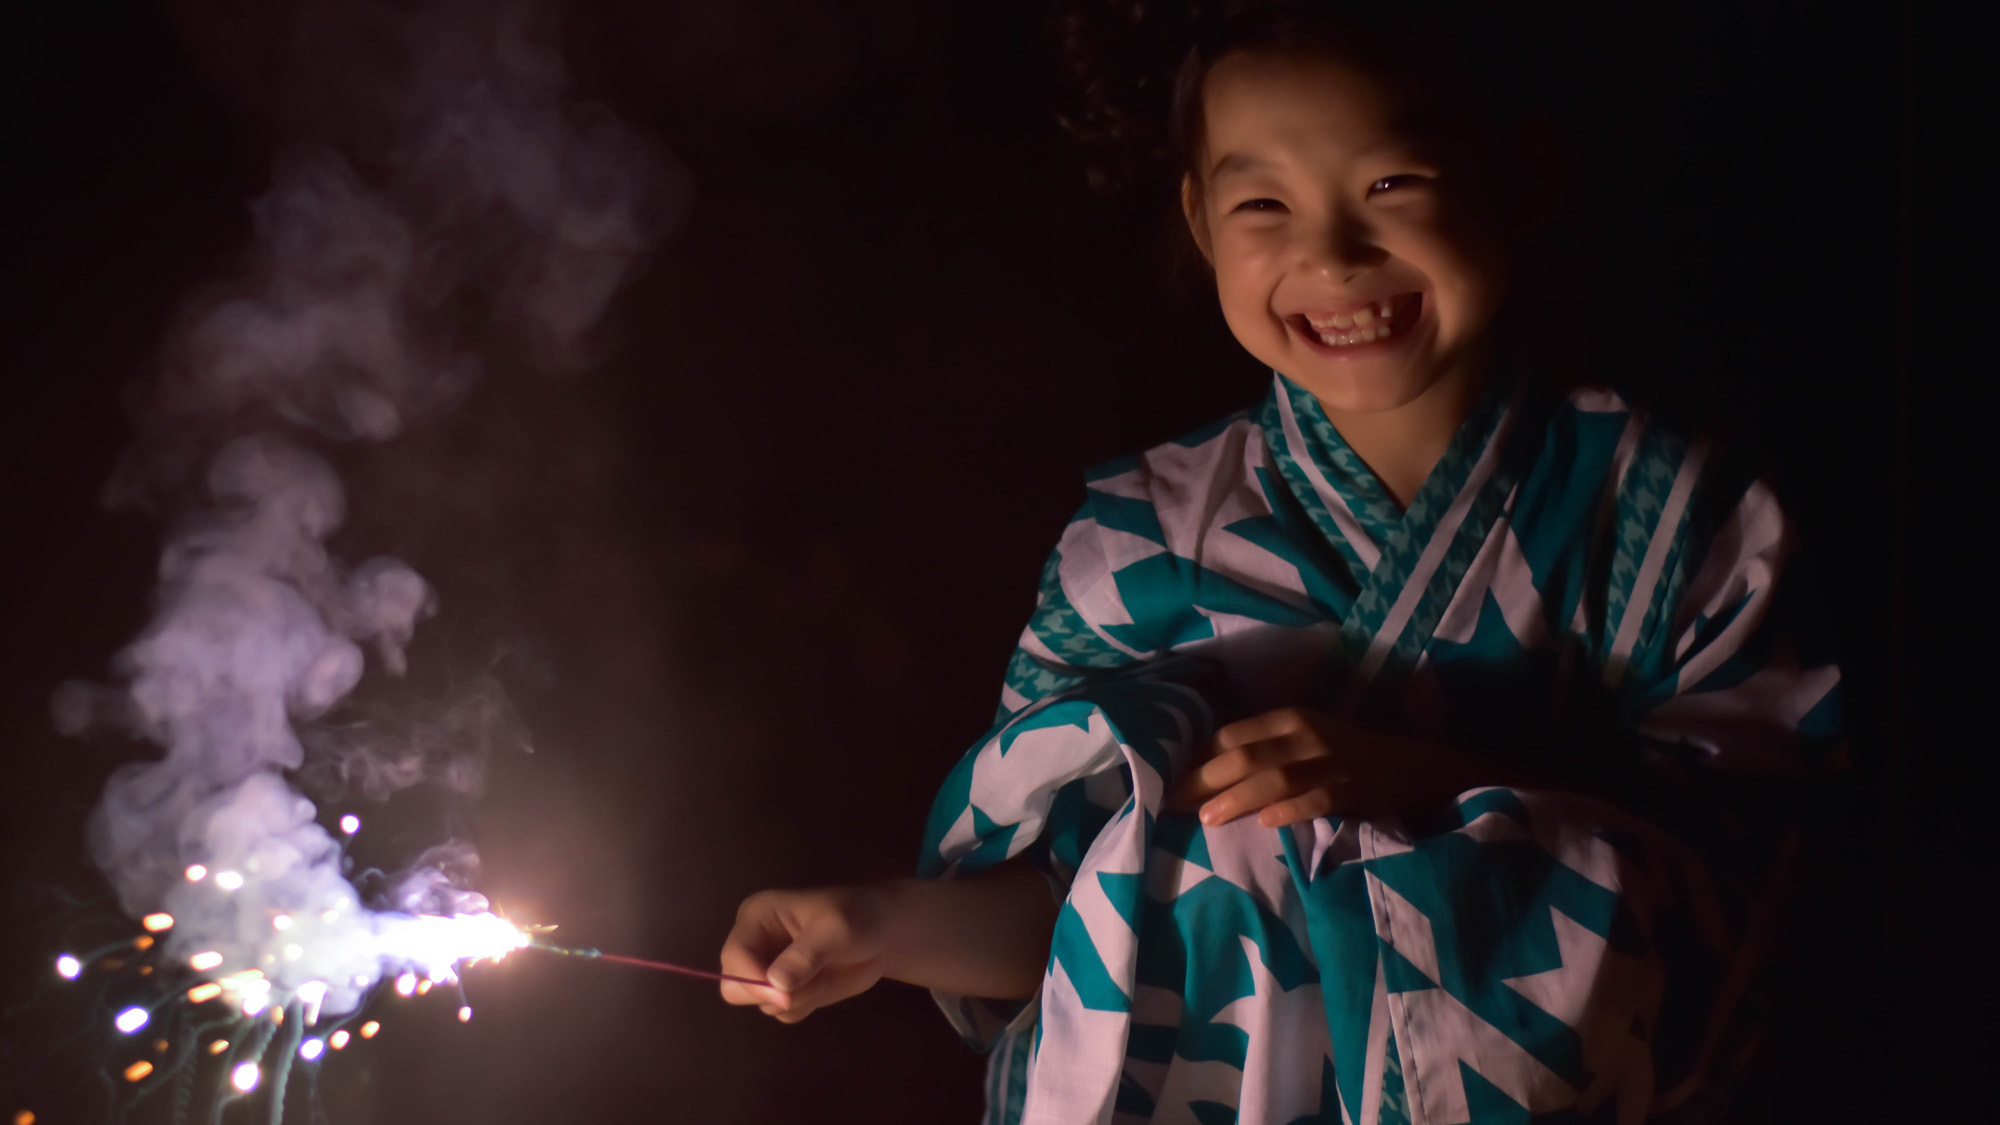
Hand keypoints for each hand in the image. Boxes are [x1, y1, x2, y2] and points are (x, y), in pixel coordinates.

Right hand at [719, 884, 893, 1022]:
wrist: (883, 933)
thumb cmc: (858, 917)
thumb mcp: (837, 929)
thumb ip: (806, 955)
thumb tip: (776, 984)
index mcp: (757, 917)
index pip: (734, 956)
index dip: (753, 980)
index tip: (786, 995)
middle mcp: (755, 943)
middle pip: (734, 986)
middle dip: (770, 994)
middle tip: (809, 987)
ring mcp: (768, 969)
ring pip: (761, 1003)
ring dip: (795, 1000)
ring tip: (824, 977)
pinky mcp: (785, 990)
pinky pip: (781, 1013)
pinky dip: (803, 1007)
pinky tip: (823, 986)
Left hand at [1166, 707, 1475, 826]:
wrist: (1410, 765)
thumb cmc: (1345, 754)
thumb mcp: (1303, 740)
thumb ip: (1262, 750)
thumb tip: (1205, 771)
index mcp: (1289, 718)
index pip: (1232, 735)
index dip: (1198, 758)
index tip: (1169, 780)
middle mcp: (1306, 735)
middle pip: (1245, 756)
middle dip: (1205, 780)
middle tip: (1174, 803)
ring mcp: (1329, 762)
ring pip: (1273, 778)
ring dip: (1237, 797)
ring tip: (1207, 818)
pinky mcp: (1351, 790)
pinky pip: (1314, 800)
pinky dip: (1287, 811)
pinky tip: (1265, 823)